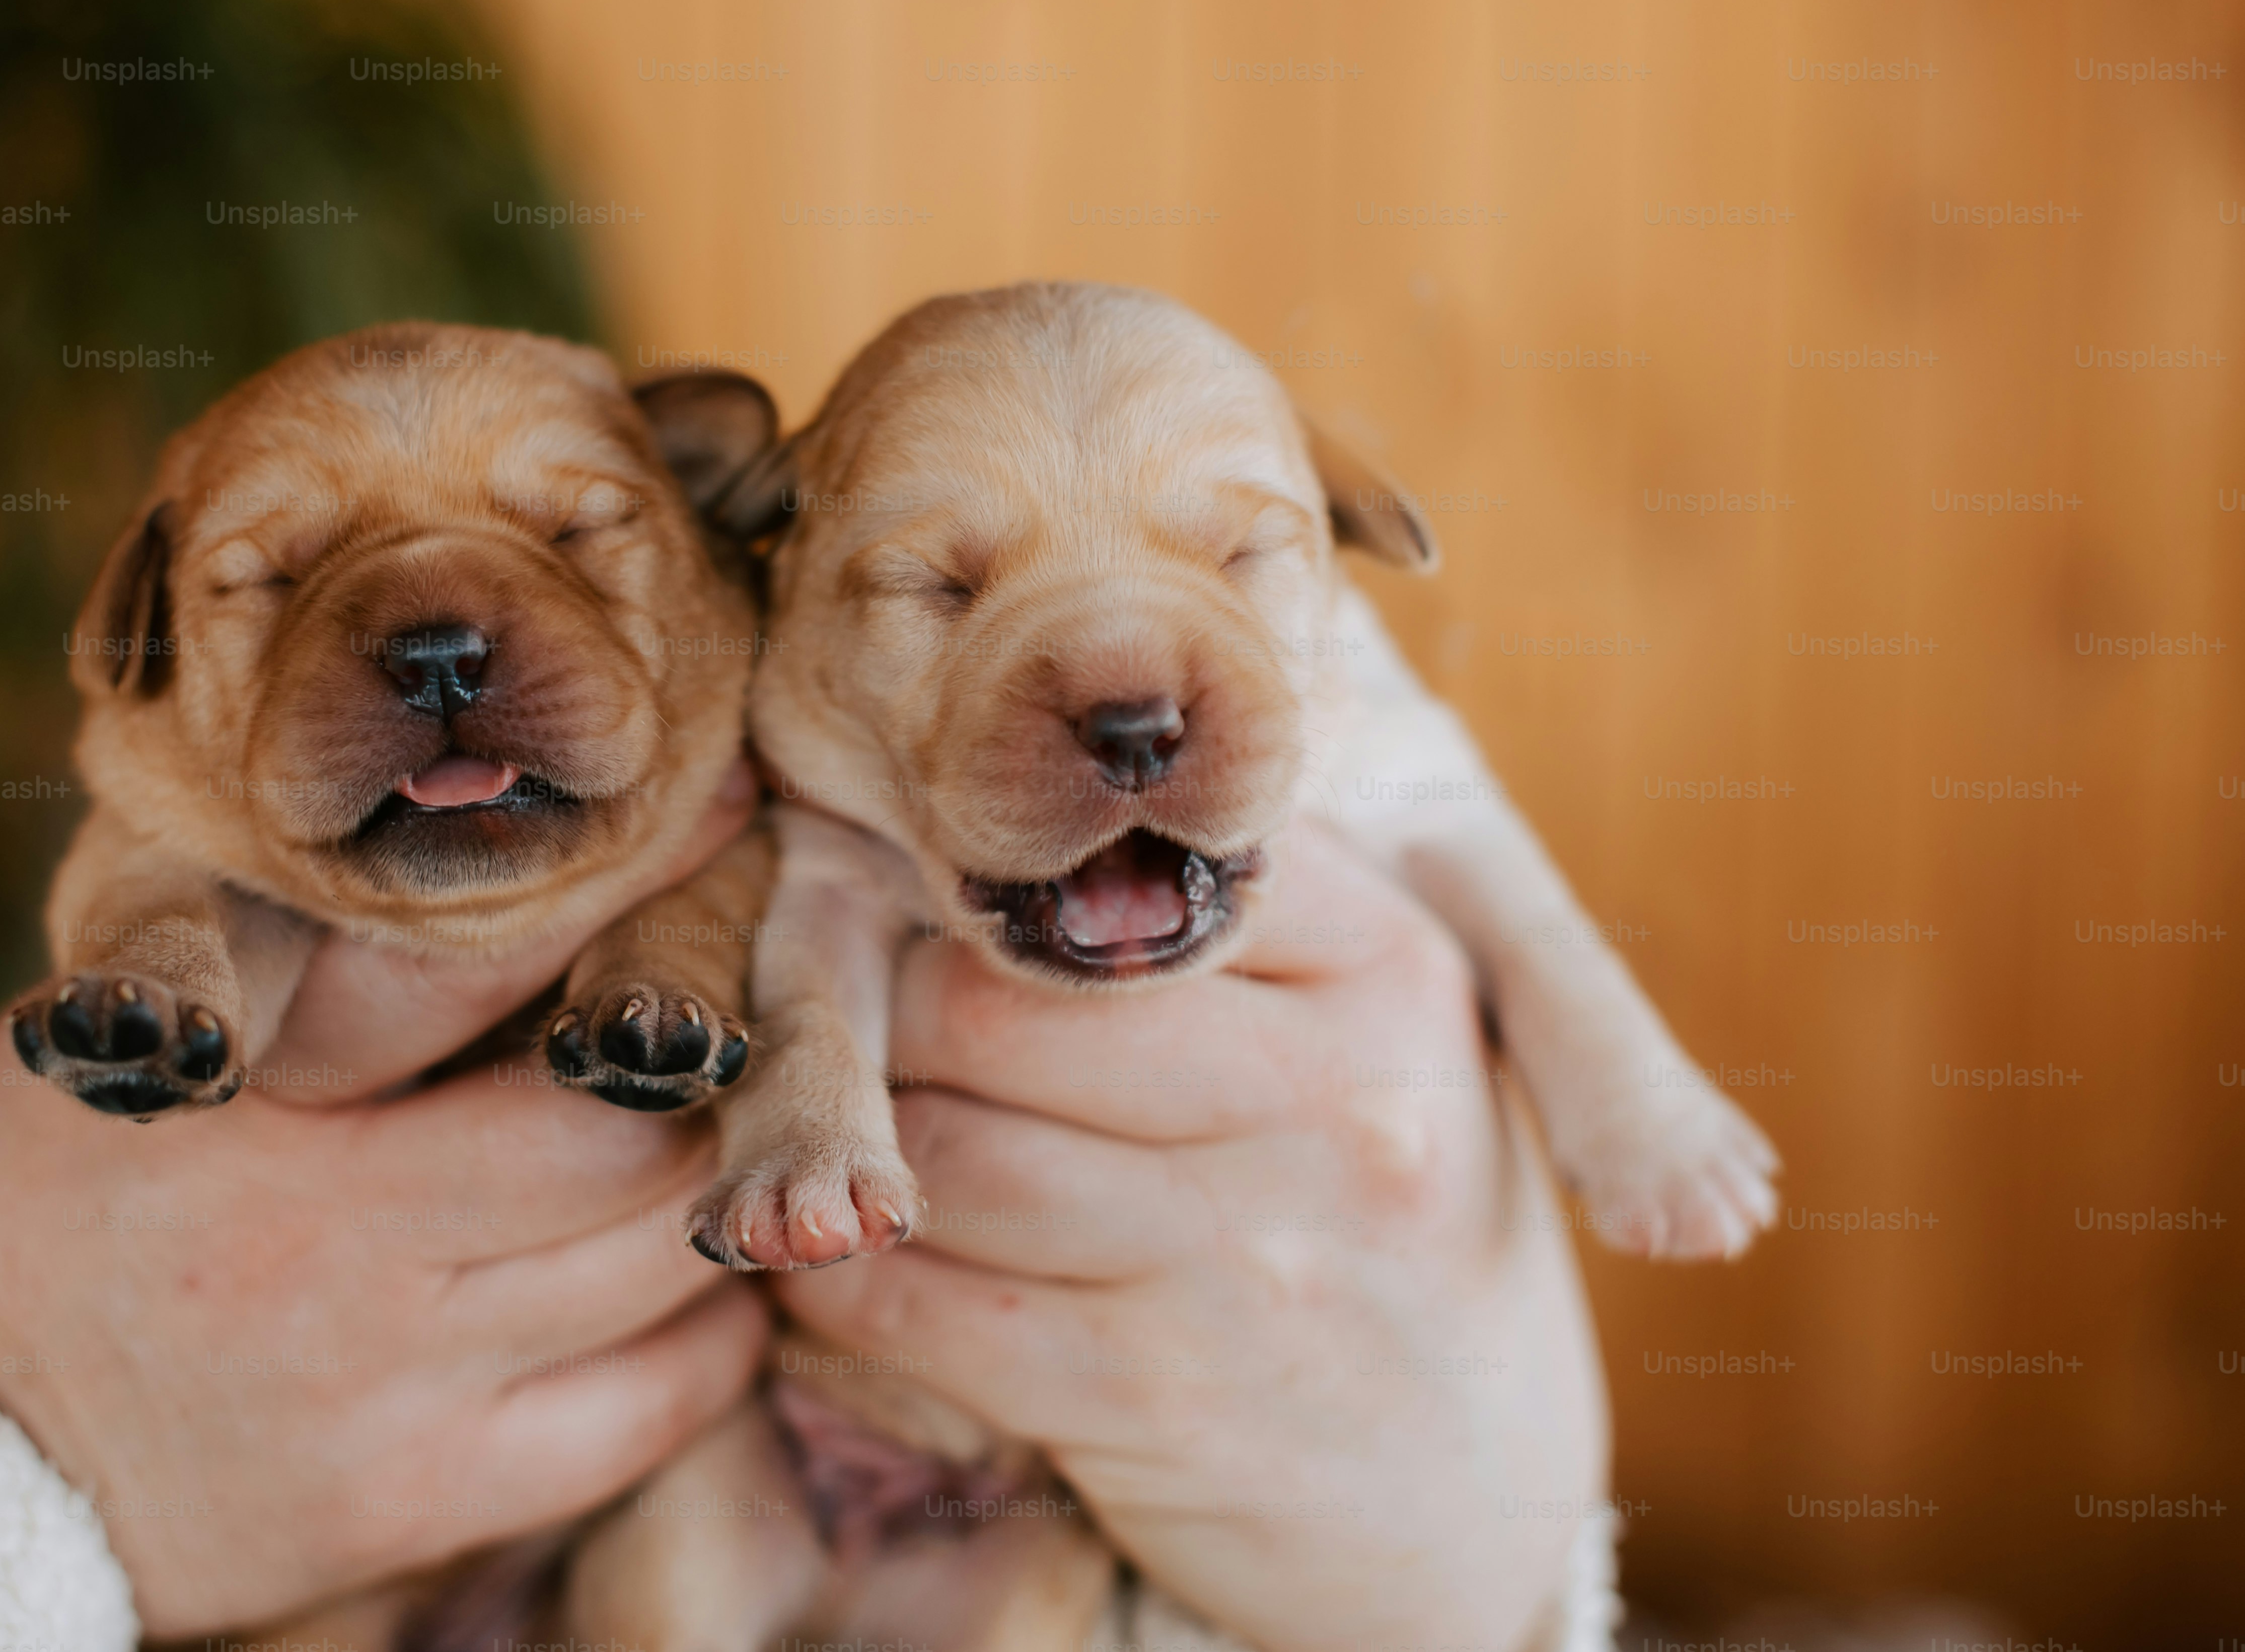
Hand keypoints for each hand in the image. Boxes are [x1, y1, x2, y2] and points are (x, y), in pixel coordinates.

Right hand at [0, 763, 764, 1639]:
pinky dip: (706, 1344)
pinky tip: (693, 1290)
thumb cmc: (13, 1205)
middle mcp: (340, 1235)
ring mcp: (394, 1382)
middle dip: (712, 1052)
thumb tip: (429, 826)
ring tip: (741, 1139)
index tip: (723, 814)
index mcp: (256, 1093)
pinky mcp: (419, 1503)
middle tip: (754, 1002)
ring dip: (722, 1193)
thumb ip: (267, 947)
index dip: (639, 879)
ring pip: (660, 1265)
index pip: (493, 956)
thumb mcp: (110, 1034)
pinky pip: (645, 1416)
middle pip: (624, 1126)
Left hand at [775, 820, 1610, 1651]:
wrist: (1473, 1501)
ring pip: (939, 1149)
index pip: (1119, 862)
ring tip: (843, 1136)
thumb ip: (1227, 921)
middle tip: (836, 1016)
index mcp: (1390, 971)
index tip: (921, 894)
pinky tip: (849, 1259)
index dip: (983, 874)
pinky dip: (841, 1278)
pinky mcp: (1153, 1404)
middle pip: (991, 999)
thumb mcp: (1373, 1036)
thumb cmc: (1375, 1218)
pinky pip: (911, 1302)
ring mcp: (1249, 1264)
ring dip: (852, 1150)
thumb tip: (994, 807)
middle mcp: (1337, 1105)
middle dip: (879, 1009)